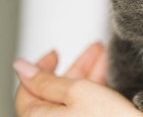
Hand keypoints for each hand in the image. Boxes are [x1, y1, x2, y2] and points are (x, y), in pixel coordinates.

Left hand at [14, 43, 142, 116]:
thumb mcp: (77, 92)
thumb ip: (47, 80)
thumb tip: (22, 68)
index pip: (28, 89)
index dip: (40, 67)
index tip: (54, 54)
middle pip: (55, 91)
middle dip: (76, 66)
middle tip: (91, 50)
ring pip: (74, 96)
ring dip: (89, 73)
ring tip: (105, 55)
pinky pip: (86, 105)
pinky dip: (96, 87)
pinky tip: (108, 73)